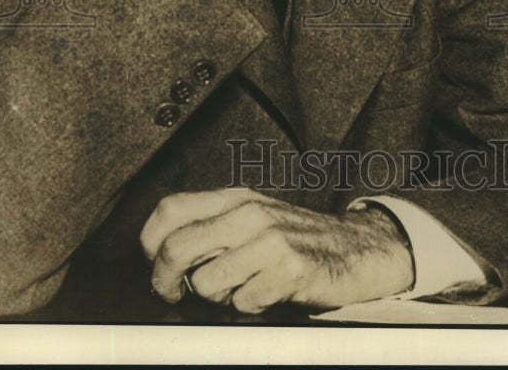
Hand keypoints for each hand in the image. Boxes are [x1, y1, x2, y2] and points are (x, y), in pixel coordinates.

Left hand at [140, 188, 414, 312]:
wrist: (358, 249)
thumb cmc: (296, 240)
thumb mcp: (251, 220)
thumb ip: (211, 228)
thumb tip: (159, 259)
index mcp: (234, 198)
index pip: (168, 210)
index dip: (149, 244)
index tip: (157, 268)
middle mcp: (249, 212)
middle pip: (175, 248)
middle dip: (166, 282)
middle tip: (175, 295)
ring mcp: (271, 239)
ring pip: (205, 283)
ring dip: (217, 299)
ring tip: (241, 289)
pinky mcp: (291, 269)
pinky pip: (243, 304)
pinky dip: (249, 309)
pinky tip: (268, 296)